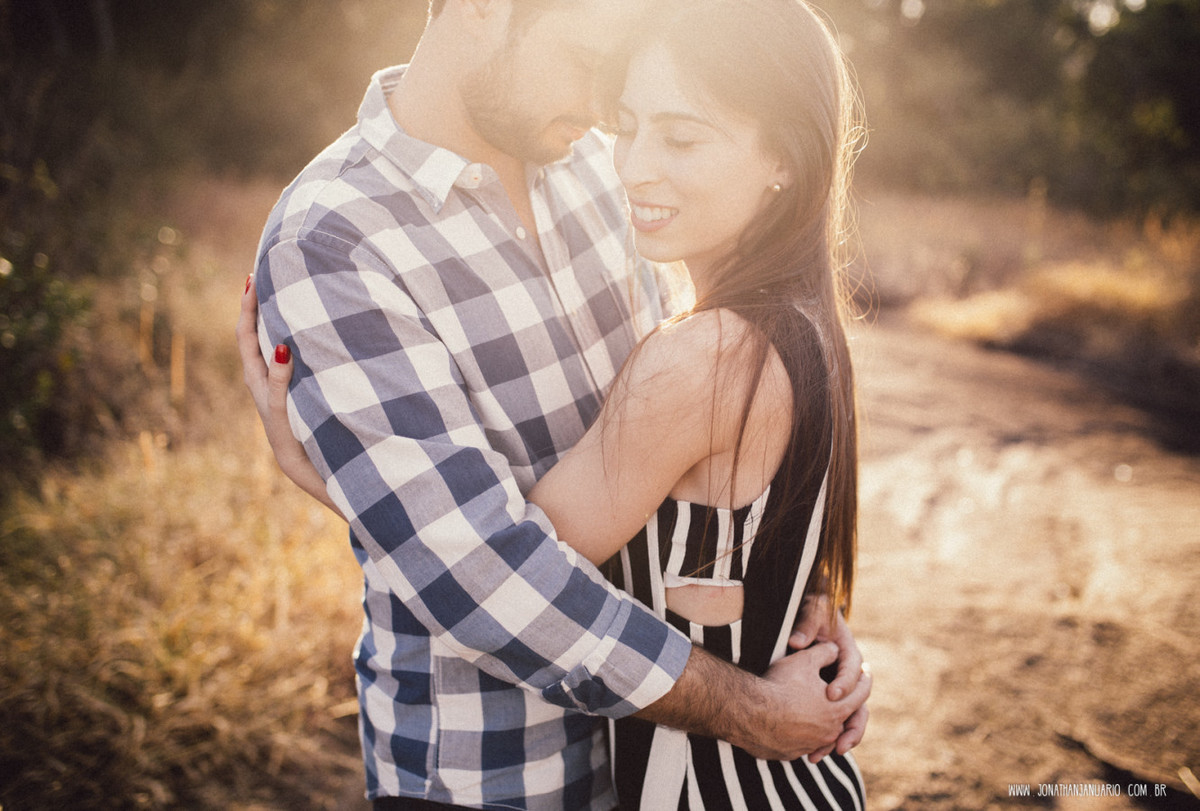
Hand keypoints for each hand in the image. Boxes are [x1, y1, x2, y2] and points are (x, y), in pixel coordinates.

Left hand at [236, 276, 343, 517]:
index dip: (248, 306)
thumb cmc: (293, 441)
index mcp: (257, 379)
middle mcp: (266, 378)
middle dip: (261, 306)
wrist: (307, 471)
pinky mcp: (298, 390)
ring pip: (275, 344)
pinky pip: (292, 356)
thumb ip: (280, 379)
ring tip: (288, 295)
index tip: (252, 279)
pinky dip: (297, 338)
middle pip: (257, 334)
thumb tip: (280, 345)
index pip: (246, 334)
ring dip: (279, 319)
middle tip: (267, 277)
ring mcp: (281, 384)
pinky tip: (311, 331)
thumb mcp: (283, 409)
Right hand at [746, 641, 871, 760]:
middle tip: (842, 698)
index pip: (860, 695)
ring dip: (825, 726)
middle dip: (846, 707)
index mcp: (838, 709)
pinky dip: (803, 737)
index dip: (864, 681)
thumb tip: (835, 648)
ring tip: (820, 715)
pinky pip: (802, 746)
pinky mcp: (790, 753)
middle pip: (846, 720)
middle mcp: (829, 732)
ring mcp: (809, 745)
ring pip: (825, 737)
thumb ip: (825, 652)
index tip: (866, 674)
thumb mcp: (805, 660)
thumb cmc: (780, 685)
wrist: (750, 713)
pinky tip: (795, 728)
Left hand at [790, 592, 869, 758]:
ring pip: (849, 719)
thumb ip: (806, 624)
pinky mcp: (829, 700)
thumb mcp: (812, 611)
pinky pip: (834, 723)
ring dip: (843, 738)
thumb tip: (796, 641)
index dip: (844, 682)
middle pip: (859, 703)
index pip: (851, 669)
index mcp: (849, 653)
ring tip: (831, 753)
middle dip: (852, 724)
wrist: (806, 619)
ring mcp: (840, 689)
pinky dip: (827, 739)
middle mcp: (848, 675)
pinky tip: (812, 753)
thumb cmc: (812, 613)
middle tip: (841, 741)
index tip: (831, 693)